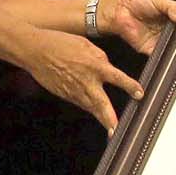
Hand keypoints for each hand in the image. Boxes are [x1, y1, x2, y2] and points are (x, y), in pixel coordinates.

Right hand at [18, 28, 141, 133]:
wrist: (34, 51)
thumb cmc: (60, 43)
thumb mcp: (86, 45)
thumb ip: (101, 58)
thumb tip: (108, 68)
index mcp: (94, 66)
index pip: (117, 77)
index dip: (130, 86)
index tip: (140, 94)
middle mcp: (85, 81)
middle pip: (101, 103)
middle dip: (110, 119)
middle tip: (116, 131)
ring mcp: (73, 91)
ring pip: (91, 108)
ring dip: (102, 119)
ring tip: (112, 131)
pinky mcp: (65, 95)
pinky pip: (81, 103)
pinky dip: (90, 108)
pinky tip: (97, 113)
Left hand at [98, 0, 175, 55]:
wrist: (118, 11)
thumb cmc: (135, 2)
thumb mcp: (158, 0)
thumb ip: (172, 8)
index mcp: (169, 18)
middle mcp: (165, 30)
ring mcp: (158, 40)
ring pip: (172, 47)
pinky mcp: (150, 48)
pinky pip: (160, 54)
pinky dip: (165, 55)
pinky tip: (170, 50)